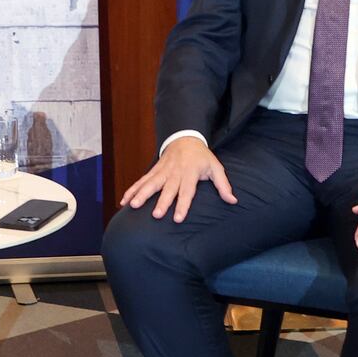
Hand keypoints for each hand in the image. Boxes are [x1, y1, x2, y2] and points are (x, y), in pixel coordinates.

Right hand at [120, 136, 237, 221]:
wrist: (184, 137)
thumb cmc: (202, 157)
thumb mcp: (216, 167)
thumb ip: (223, 185)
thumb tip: (233, 201)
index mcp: (191, 173)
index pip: (187, 191)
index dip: (183, 205)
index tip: (178, 219)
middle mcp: (175, 172)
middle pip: (167, 189)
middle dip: (161, 202)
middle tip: (156, 215)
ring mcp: (162, 171)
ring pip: (151, 183)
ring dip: (141, 194)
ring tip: (133, 206)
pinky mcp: (154, 170)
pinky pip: (142, 181)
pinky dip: (132, 190)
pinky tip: (124, 201)